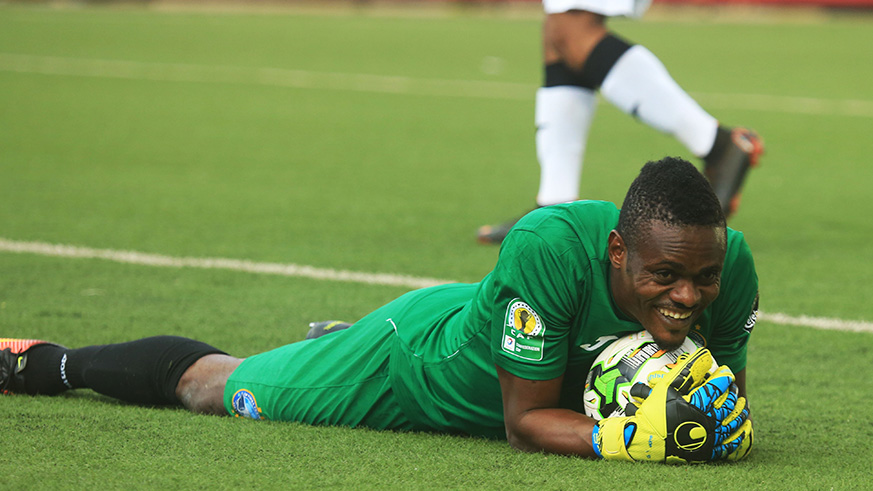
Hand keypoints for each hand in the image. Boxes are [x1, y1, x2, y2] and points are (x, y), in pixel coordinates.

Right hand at [592, 348, 748, 463]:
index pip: (718, 386)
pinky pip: (731, 444)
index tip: (726, 372)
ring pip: (733, 423)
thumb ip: (685, 370)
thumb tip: (702, 354)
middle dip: (733, 393)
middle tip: (733, 387)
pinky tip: (745, 427)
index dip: (724, 377)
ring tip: (743, 404)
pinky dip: (740, 435)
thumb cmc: (655, 412)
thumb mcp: (666, 387)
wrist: (647, 439)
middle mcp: (707, 420)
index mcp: (697, 403)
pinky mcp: (709, 451)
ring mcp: (710, 437)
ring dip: (740, 411)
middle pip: (728, 403)